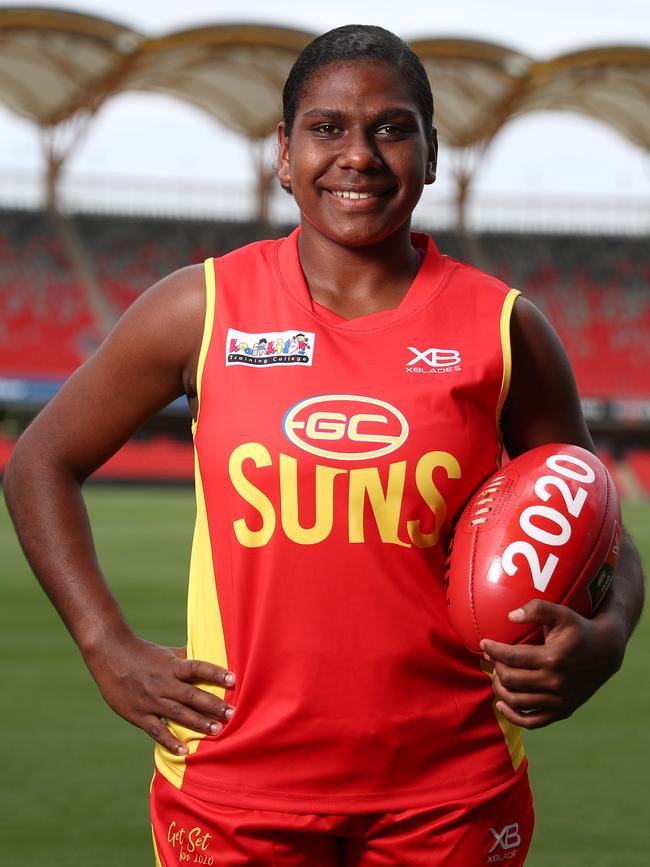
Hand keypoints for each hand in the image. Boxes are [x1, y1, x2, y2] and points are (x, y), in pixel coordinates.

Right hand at [84, 631, 235, 753]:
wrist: (110, 654)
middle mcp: (164, 683)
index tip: (234, 680)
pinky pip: (156, 729)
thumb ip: (187, 657)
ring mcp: (151, 700)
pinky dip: (170, 740)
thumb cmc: (143, 652)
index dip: (216, 673)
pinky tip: (184, 750)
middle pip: (192, 695)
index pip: (198, 668)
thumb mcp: (167, 652)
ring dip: (198, 723)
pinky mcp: (138, 713)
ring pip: (178, 713)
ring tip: (217, 731)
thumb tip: (210, 653)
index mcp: (173, 666)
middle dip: (213, 705)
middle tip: (232, 714)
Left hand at [480, 600, 625, 728]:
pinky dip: (513, 716)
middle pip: (511, 680)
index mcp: (553, 658)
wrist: (606, 652)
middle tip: (491, 658)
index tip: (484, 643)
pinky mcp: (563, 710)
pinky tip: (501, 704)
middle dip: (496, 668)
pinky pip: (533, 721)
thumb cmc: (579, 629)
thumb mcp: (562, 613)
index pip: (512, 657)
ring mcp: (560, 700)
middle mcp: (556, 682)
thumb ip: (537, 608)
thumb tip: (510, 616)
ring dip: (500, 689)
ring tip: (495, 676)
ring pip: (518, 701)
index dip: (493, 650)